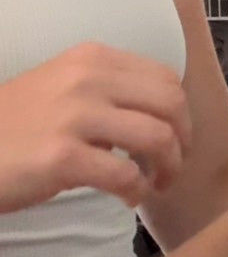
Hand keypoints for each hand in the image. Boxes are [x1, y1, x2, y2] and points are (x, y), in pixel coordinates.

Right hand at [0, 44, 192, 213]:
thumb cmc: (15, 126)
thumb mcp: (61, 86)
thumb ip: (106, 90)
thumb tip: (156, 115)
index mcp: (91, 58)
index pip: (164, 78)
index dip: (179, 114)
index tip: (175, 139)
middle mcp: (87, 78)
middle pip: (171, 105)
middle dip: (183, 141)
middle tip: (172, 167)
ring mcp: (75, 116)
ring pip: (158, 138)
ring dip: (167, 168)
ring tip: (153, 185)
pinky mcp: (63, 157)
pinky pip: (126, 175)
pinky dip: (137, 191)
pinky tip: (127, 198)